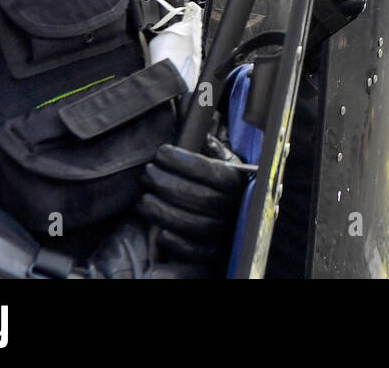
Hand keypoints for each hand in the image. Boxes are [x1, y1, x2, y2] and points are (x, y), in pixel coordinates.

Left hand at [137, 143, 249, 268]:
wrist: (245, 219)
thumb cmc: (229, 187)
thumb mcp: (231, 165)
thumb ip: (217, 151)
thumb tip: (204, 136)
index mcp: (237, 182)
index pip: (210, 170)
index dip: (183, 161)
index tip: (162, 152)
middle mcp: (235, 207)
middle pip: (199, 196)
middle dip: (167, 183)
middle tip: (147, 173)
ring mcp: (226, 231)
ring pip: (195, 224)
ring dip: (165, 212)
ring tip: (143, 200)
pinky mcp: (216, 253)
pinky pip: (197, 252)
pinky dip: (177, 243)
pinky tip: (159, 232)